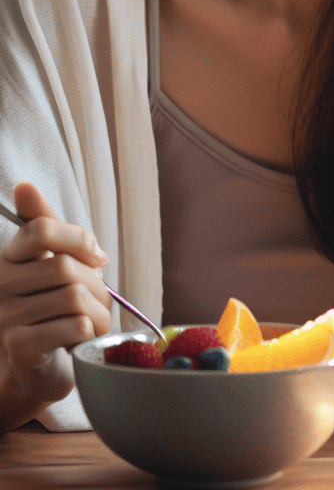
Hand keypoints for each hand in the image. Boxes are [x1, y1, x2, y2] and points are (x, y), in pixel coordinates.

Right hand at [0, 183, 111, 407]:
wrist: (34, 372)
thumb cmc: (50, 313)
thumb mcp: (51, 266)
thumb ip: (46, 229)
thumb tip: (24, 187)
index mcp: (7, 260)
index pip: (40, 229)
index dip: (78, 240)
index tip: (96, 259)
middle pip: (65, 266)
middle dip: (96, 285)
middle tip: (97, 301)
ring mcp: (4, 317)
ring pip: (74, 297)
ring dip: (98, 312)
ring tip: (92, 323)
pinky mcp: (18, 346)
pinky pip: (73, 325)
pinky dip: (90, 331)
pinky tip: (83, 339)